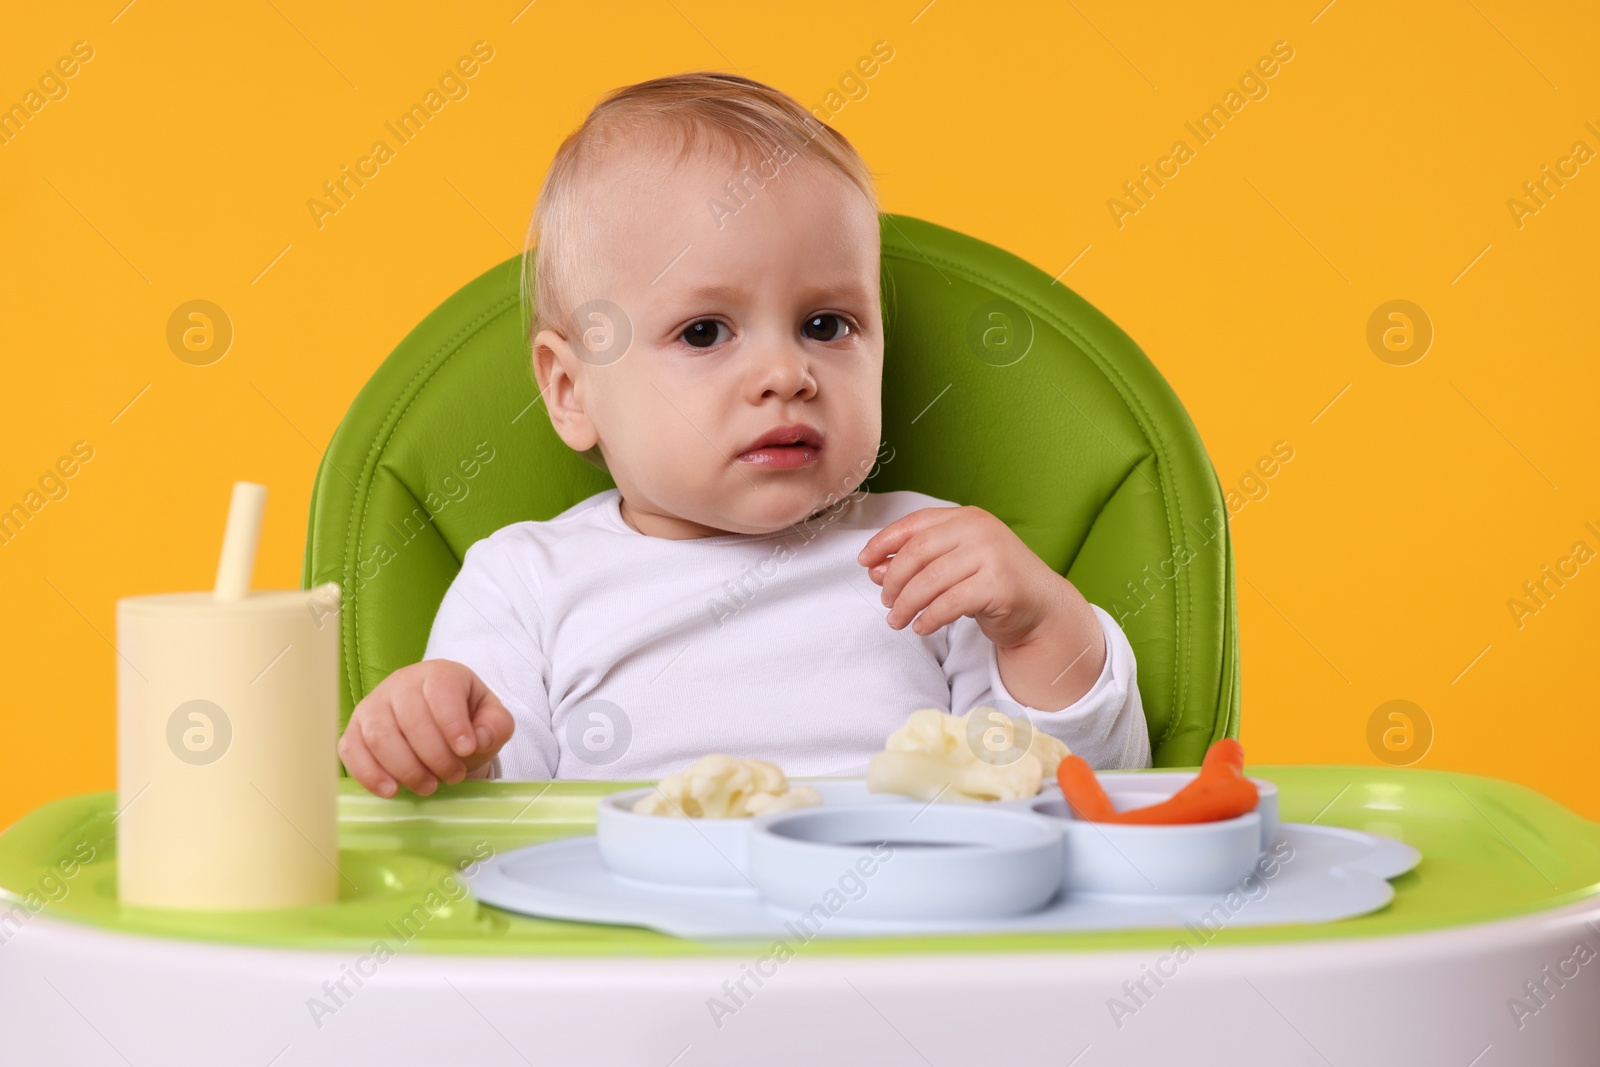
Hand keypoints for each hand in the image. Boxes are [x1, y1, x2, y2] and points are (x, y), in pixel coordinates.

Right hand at [337, 659, 514, 797]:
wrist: (440, 727)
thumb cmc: (466, 720)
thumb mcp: (491, 719)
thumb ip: (496, 726)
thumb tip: (479, 739)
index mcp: (439, 673)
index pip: (441, 689)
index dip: (453, 722)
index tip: (467, 750)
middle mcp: (401, 683)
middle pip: (410, 717)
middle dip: (435, 755)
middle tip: (454, 776)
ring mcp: (373, 706)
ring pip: (380, 736)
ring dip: (406, 768)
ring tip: (430, 786)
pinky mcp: (354, 731)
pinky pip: (352, 751)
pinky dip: (370, 774)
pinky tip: (392, 791)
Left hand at [857, 505, 1105, 709]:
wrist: (1041, 607)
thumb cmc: (991, 584)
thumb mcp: (952, 567)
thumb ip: (917, 563)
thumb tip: (874, 569)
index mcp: (965, 517)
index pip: (915, 524)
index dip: (884, 542)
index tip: (864, 562)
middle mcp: (979, 529)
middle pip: (917, 552)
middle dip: (894, 580)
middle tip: (886, 602)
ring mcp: (992, 554)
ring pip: (930, 580)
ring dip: (906, 604)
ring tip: (897, 621)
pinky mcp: (1000, 584)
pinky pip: (950, 603)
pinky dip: (929, 618)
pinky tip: (922, 627)